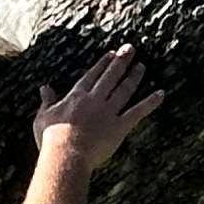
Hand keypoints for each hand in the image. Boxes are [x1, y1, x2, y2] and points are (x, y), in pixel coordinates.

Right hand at [33, 46, 164, 175]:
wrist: (66, 154)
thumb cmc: (51, 138)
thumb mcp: (43, 116)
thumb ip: (47, 101)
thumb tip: (44, 88)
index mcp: (77, 96)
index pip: (92, 75)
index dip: (103, 63)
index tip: (111, 54)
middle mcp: (95, 99)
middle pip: (111, 76)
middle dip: (121, 61)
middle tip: (131, 48)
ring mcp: (108, 112)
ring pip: (124, 89)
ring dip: (134, 76)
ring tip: (142, 66)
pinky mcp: (119, 127)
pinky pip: (138, 112)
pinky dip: (150, 102)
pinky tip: (160, 93)